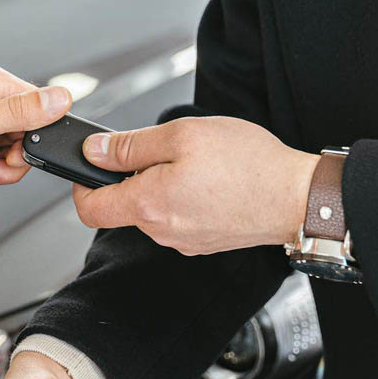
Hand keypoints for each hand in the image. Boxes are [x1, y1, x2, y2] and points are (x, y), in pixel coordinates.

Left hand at [72, 116, 319, 254]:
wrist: (295, 198)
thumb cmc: (247, 165)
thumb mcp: (182, 135)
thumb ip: (130, 146)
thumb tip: (94, 152)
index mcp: (147, 205)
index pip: (89, 209)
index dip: (81, 187)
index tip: (89, 168)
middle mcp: (160, 231)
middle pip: (123, 206)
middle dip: (132, 177)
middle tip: (163, 151)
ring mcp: (181, 241)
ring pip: (151, 211)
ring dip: (160, 186)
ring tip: (195, 165)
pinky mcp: (200, 242)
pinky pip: (176, 218)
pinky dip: (182, 198)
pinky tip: (209, 182)